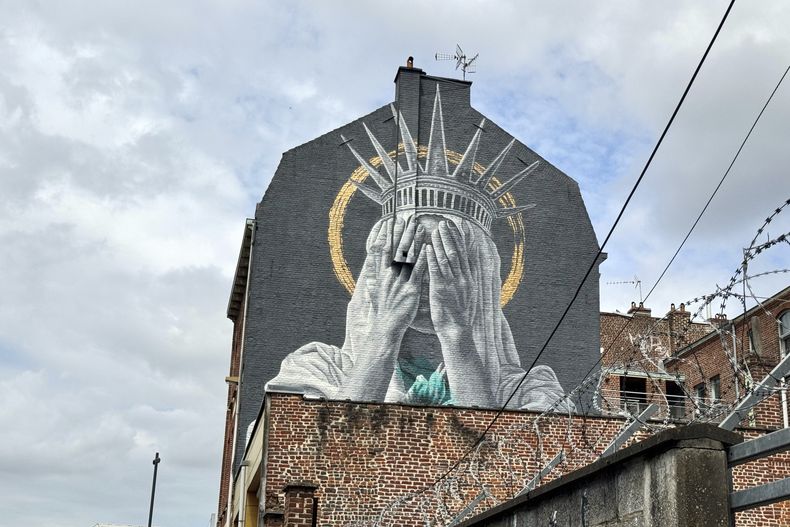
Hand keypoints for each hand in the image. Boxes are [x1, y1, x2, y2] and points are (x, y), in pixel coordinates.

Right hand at [348, 217, 427, 341]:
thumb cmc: (381, 310)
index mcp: (380, 274)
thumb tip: (370, 261)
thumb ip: (373, 274)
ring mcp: (400, 282)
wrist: (385, 327)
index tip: (389, 221)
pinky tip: (428, 248)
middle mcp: (389, 275)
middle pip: (396, 249)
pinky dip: (423, 259)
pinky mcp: (411, 290)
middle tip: (408, 218)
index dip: (386, 234)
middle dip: (402, 232)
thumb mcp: (372, 289)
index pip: (382, 249)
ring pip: (408, 257)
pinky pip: (418, 272)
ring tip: (420, 227)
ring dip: (414, 240)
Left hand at [425, 220, 473, 336]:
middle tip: (443, 222)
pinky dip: (432, 258)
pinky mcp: (441, 290)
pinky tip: (428, 248)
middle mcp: (462, 278)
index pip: (463, 252)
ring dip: (441, 243)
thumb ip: (465, 276)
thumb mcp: (467, 291)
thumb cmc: (459, 312)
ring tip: (435, 230)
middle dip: (449, 236)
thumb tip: (466, 262)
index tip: (454, 225)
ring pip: (447, 258)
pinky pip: (436, 271)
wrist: (457, 329)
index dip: (458, 238)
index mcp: (468, 277)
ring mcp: (452, 283)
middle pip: (456, 252)